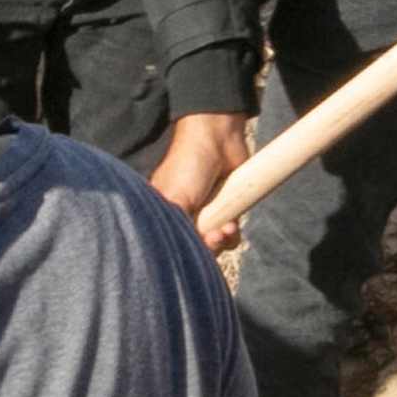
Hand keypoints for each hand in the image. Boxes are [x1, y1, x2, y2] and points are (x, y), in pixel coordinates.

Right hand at [146, 109, 250, 252]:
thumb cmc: (187, 166)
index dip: (183, 251)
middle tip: (214, 236)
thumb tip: (172, 257)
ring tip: (226, 228)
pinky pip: (229, 236)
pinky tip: (233, 224)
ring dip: (222, 240)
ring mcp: (206, 215)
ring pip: (214, 245)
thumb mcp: (174, 199)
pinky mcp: (226, 210)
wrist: (218, 139)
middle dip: (207, 247)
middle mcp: (183, 217)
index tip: (193, 248)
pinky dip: (232, 234)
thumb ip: (174, 228)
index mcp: (163, 215)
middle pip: (194, 248)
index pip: (170, 245)